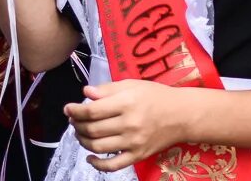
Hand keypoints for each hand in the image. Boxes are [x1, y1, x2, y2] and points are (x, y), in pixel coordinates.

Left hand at [67, 81, 191, 171]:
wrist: (183, 114)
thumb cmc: (157, 96)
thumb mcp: (134, 85)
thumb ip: (108, 89)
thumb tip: (85, 93)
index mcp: (128, 103)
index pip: (92, 111)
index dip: (75, 111)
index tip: (68, 108)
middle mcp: (130, 123)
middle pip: (92, 129)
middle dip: (77, 125)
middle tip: (74, 120)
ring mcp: (133, 142)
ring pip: (97, 147)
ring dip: (83, 141)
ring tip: (81, 133)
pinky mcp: (137, 155)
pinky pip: (112, 165)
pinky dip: (97, 164)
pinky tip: (90, 156)